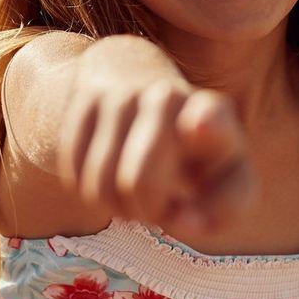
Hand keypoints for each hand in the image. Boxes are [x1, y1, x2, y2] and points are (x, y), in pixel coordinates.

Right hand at [57, 77, 256, 234]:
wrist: (139, 75)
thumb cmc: (193, 149)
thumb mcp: (223, 175)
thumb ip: (220, 210)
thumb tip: (184, 223)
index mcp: (214, 116)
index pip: (210, 120)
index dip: (205, 127)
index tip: (195, 128)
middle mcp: (169, 98)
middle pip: (141, 182)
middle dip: (148, 212)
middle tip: (157, 206)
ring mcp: (124, 95)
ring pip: (102, 187)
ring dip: (117, 208)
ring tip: (134, 194)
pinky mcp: (86, 99)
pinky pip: (75, 176)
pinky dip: (90, 194)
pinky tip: (108, 179)